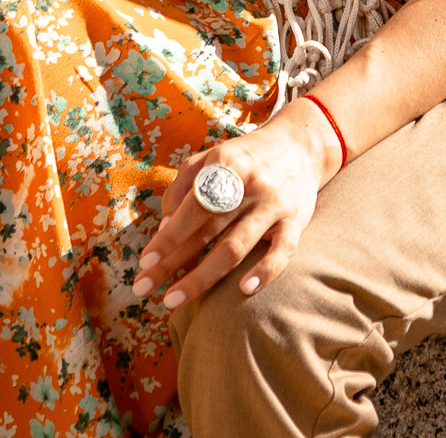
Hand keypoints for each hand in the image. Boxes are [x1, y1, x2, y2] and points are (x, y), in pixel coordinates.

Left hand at [131, 102, 341, 309]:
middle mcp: (249, 184)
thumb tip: (163, 230)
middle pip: (206, 232)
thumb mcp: (210, 158)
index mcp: (224, 165)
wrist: (301, 144)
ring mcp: (274, 204)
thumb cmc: (245, 158)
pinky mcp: (297, 220)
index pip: (189, 209)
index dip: (165, 238)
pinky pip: (283, 251)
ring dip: (202, 277)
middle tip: (144, 289)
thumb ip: (183, 188)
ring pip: (235, 247)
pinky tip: (244, 289)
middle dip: (172, 264)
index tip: (144, 263)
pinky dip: (265, 271)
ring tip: (174, 300)